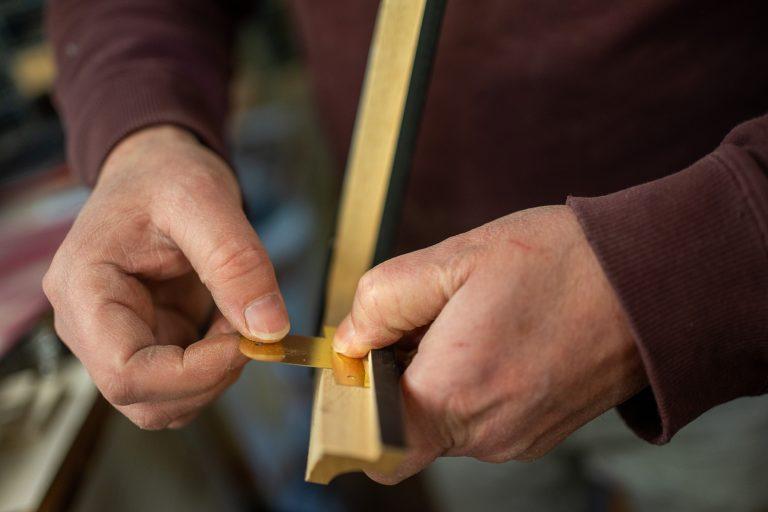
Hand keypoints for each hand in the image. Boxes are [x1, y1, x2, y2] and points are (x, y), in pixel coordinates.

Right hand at [43, 125, 289, 428]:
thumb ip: (237, 264)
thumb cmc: (167, 175)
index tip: (244, 342)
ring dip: (217, 372)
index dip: (192, 375)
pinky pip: (185, 380)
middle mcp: (88, 325)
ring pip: (168, 400)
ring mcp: (115, 338)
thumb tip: (270, 330)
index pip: (125, 374)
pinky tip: (229, 317)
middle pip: (147, 399)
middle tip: (248, 327)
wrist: (156, 169)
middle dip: (210, 376)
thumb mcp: (205, 201)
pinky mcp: (147, 341)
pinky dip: (219, 362)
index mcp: (83, 290)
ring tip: (236, 311)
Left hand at [333, 205, 646, 483]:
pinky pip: (479, 418)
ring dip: (439, 377)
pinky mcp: (538, 433)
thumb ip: (384, 300)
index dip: (356, 402)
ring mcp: (517, 439)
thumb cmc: (561, 264)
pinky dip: (472, 385)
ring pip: (443, 421)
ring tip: (476, 322)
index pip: (372, 444)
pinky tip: (499, 339)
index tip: (367, 357)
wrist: (649, 282)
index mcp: (456, 392)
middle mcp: (486, 433)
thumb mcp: (456, 259)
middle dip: (401, 375)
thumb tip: (349, 339)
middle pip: (405, 425)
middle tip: (433, 318)